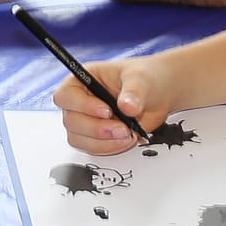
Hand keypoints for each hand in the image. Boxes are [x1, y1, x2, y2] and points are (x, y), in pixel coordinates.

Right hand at [52, 55, 181, 154]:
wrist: (159, 94)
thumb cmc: (146, 78)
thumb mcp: (141, 79)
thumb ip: (133, 92)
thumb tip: (127, 106)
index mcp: (83, 79)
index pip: (66, 95)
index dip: (82, 106)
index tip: (107, 111)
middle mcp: (80, 100)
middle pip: (71, 121)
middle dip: (97, 129)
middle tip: (123, 128)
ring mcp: (87, 119)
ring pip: (78, 138)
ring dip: (102, 141)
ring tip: (127, 134)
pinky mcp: (96, 136)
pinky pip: (91, 148)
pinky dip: (109, 147)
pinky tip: (126, 139)